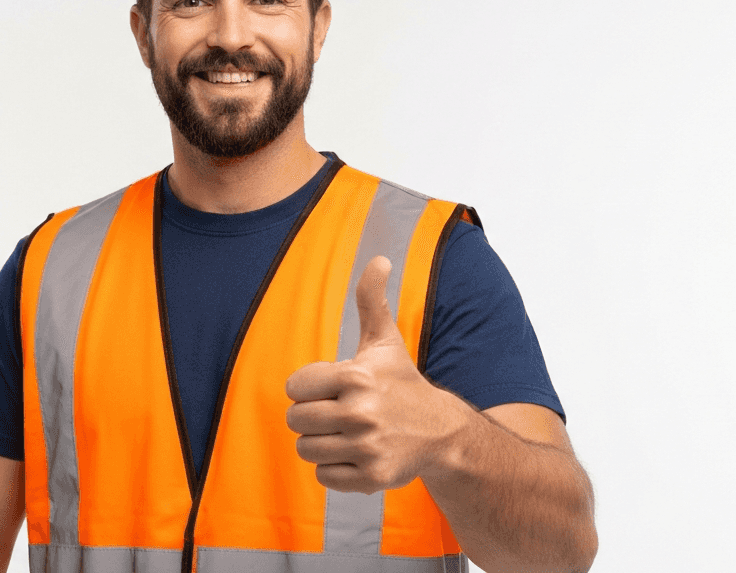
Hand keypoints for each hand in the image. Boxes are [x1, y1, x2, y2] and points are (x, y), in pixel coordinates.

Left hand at [284, 256, 464, 492]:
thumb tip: (380, 258)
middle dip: (312, 416)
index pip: (294, 387)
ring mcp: (367, 447)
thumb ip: (372, 299)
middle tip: (339, 412)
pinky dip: (334, 468)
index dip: (310, 387)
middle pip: (295, 420)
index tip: (334, 388)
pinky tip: (357, 453)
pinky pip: (322, 476)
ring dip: (321, 443)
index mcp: (356, 376)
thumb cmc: (401, 382)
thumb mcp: (385, 341)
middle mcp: (361, 412)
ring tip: (347, 433)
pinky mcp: (371, 477)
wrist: (441, 432)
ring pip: (305, 450)